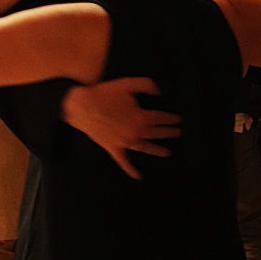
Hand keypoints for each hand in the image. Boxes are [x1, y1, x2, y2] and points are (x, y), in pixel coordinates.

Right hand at [61, 78, 181, 179]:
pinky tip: (138, 176)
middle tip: (178, 132)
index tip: (178, 120)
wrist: (81, 106)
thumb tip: (158, 93)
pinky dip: (131, 169)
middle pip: (156, 133)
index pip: (161, 118)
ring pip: (145, 148)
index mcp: (141, 117)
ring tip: (167, 152)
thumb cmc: (104, 94)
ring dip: (157, 150)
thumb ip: (146, 85)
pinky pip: (124, 161)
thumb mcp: (127, 83)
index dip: (171, 119)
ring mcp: (125, 142)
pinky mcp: (113, 148)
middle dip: (168, 132)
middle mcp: (136, 132)